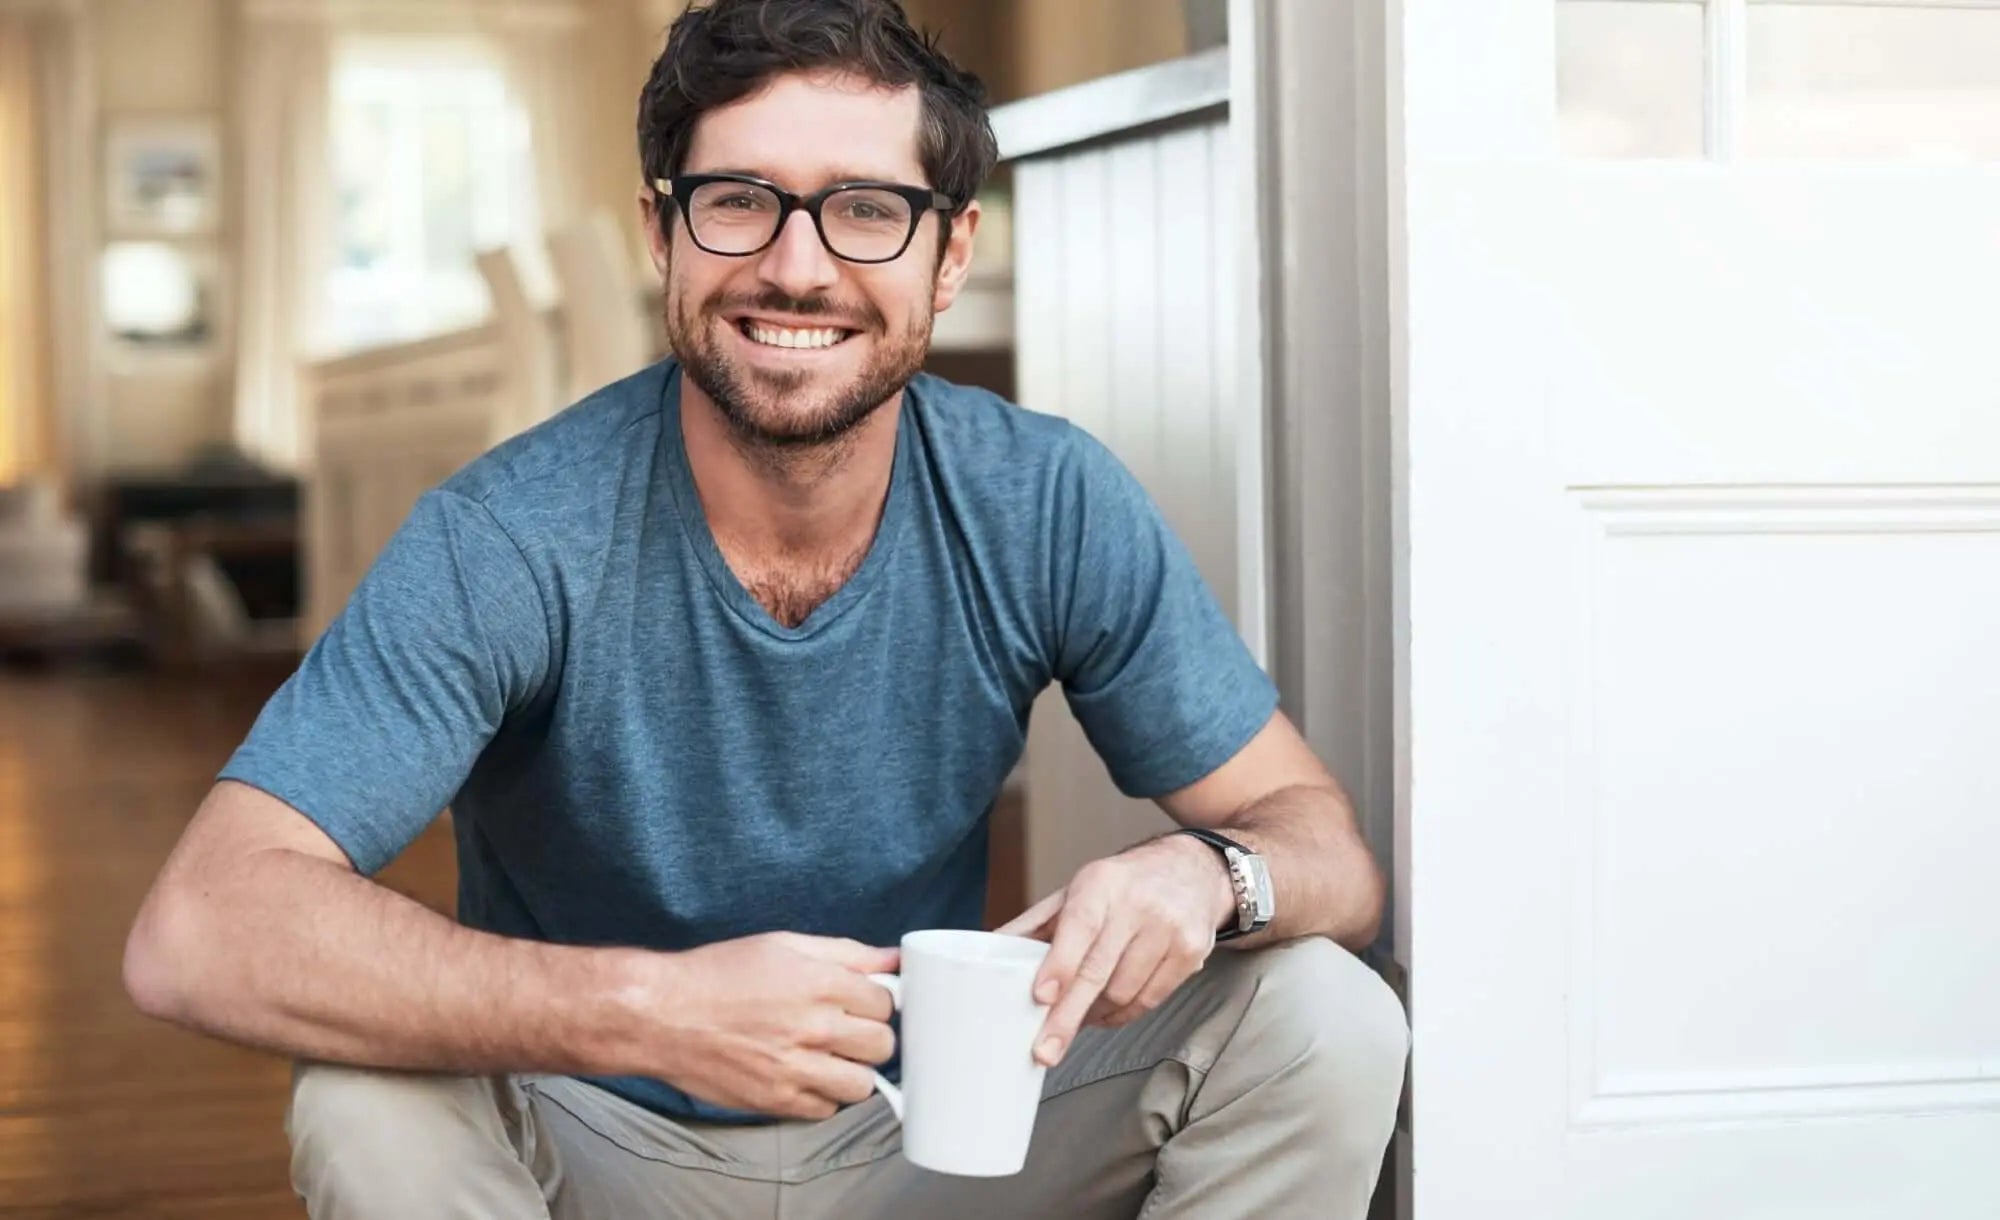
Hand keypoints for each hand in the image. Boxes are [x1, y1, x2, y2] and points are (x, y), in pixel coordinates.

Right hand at [643, 932, 898, 1119]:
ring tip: (830, 1058)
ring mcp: (797, 1069)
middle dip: (870, 1037)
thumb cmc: (718, 974)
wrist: (662, 1015)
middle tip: (848, 1031)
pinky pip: (825, 1110)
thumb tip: (893, 958)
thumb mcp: (783, 945)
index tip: (861, 1003)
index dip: (876, 1002)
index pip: (886, 1003)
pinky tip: (805, 1075)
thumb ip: (846, 953)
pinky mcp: (777, 1101)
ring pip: (861, 1085)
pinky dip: (822, 1096)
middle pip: (882, 1045)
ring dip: (852, 1072)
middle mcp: (814, 1027)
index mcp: (821, 983)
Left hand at [997, 834, 1236, 1066]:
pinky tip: (1106, 1011)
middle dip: (1068, 1016)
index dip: (1060, 966)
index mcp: (1101, 885)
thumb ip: (1036, 923)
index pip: (1079, 929)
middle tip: (1046, 1050)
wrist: (1192, 871)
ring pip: (1124, 992)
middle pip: (1099, 971)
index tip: (1041, 997)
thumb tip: (990, 948)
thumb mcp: (1078, 891)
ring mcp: (1169, 930)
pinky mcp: (1190, 953)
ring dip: (1095, 1015)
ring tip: (1079, 1016)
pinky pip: (1150, 999)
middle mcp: (1138, 905)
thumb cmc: (1123, 885)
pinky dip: (1122, 1014)